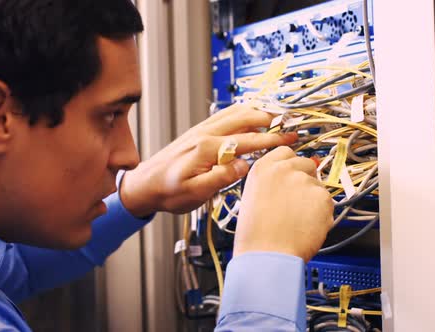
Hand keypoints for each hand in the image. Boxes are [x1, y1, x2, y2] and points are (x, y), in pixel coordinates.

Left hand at [120, 104, 297, 215]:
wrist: (144, 184)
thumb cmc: (167, 192)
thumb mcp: (194, 193)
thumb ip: (220, 178)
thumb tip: (244, 165)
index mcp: (207, 148)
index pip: (248, 141)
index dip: (272, 140)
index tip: (290, 138)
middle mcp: (205, 133)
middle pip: (245, 117)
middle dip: (270, 118)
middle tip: (290, 123)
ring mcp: (201, 129)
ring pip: (235, 111)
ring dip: (258, 111)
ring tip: (276, 116)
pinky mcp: (199, 131)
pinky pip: (225, 115)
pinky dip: (243, 111)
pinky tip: (251, 116)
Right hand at [233, 146, 333, 261]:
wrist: (267, 255)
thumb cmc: (256, 235)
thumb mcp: (253, 197)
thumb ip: (272, 182)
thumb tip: (291, 179)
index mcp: (263, 168)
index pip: (285, 152)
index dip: (291, 164)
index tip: (294, 172)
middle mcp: (284, 169)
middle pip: (306, 163)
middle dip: (305, 179)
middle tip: (297, 201)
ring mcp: (305, 181)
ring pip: (318, 185)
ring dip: (313, 199)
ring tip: (297, 219)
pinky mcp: (322, 196)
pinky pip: (328, 201)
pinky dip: (322, 213)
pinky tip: (306, 225)